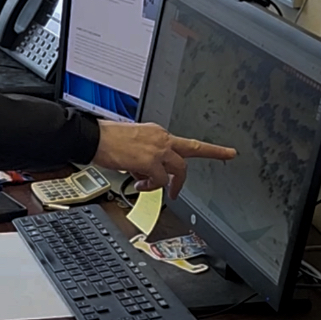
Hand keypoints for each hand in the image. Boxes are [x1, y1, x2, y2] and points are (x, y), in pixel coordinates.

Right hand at [92, 121, 235, 199]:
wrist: (92, 137)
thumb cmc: (106, 140)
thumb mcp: (131, 144)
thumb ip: (146, 157)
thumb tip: (148, 174)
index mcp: (157, 132)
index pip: (184, 142)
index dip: (209, 149)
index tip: (227, 152)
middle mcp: (161, 138)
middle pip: (192, 151)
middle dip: (200, 165)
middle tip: (193, 182)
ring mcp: (157, 149)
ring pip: (178, 170)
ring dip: (169, 183)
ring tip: (154, 187)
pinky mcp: (150, 161)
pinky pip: (159, 180)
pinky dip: (150, 186)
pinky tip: (139, 184)